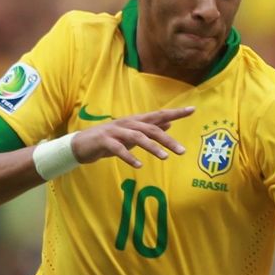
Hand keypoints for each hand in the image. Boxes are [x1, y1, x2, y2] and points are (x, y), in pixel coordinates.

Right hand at [69, 106, 193, 168]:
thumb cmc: (110, 139)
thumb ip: (150, 128)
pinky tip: (138, 165)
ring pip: (137, 136)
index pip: (159, 115)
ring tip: (164, 158)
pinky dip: (129, 156)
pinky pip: (118, 149)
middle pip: (151, 128)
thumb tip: (170, 121)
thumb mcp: (132, 134)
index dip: (176, 112)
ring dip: (152, 147)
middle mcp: (127, 123)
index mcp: (135, 121)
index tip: (193, 110)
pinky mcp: (104, 141)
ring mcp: (115, 131)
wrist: (81, 145)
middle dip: (168, 139)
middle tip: (183, 151)